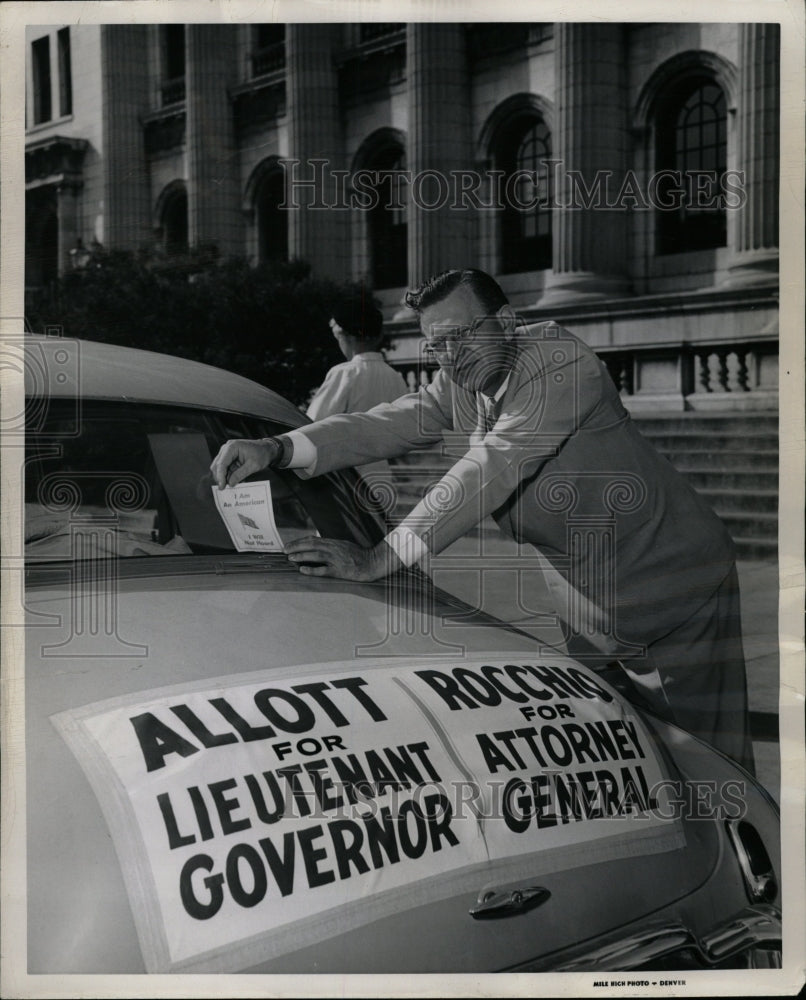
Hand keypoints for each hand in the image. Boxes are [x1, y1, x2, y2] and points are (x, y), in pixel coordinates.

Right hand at [210, 438, 279, 488]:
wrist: (267, 449)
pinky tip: (238, 480)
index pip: (221, 463)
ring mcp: (227, 453)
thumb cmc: (262, 454)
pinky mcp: (229, 458)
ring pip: (220, 468)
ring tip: (235, 484)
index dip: (220, 476)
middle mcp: (226, 448)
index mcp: (232, 447)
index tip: (222, 487)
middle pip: (217, 465)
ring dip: (226, 477)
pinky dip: (230, 476)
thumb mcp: (253, 465)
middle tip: (225, 488)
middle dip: (220, 477)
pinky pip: (226, 469)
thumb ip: (240, 474)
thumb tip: (230, 483)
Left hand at [284, 536, 402, 580]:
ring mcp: (336, 559)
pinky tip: (303, 570)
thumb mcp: (343, 545)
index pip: (313, 540)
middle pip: (311, 545)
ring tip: (290, 558)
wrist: (371, 563)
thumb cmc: (357, 555)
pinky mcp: (339, 571)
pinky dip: (312, 570)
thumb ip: (330, 545)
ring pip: (315, 555)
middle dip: (296, 547)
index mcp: (333, 542)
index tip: (289, 544)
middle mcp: (333, 549)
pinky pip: (323, 570)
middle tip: (285, 550)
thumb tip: (316, 544)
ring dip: (301, 556)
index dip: (299, 541)